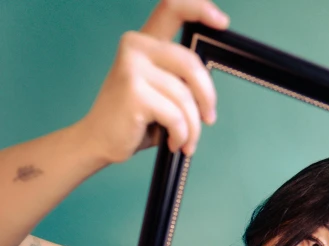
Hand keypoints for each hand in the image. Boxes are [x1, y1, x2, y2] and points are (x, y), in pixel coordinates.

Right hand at [77, 0, 228, 163]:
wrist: (100, 141)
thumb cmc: (136, 120)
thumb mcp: (162, 94)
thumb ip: (182, 81)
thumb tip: (209, 87)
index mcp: (145, 42)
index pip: (173, 8)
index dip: (201, 8)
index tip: (222, 22)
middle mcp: (136, 46)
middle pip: (191, 64)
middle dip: (207, 97)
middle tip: (209, 119)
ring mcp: (132, 67)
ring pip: (185, 97)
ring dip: (193, 126)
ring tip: (187, 141)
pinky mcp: (134, 92)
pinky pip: (176, 116)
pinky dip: (181, 135)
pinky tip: (174, 143)